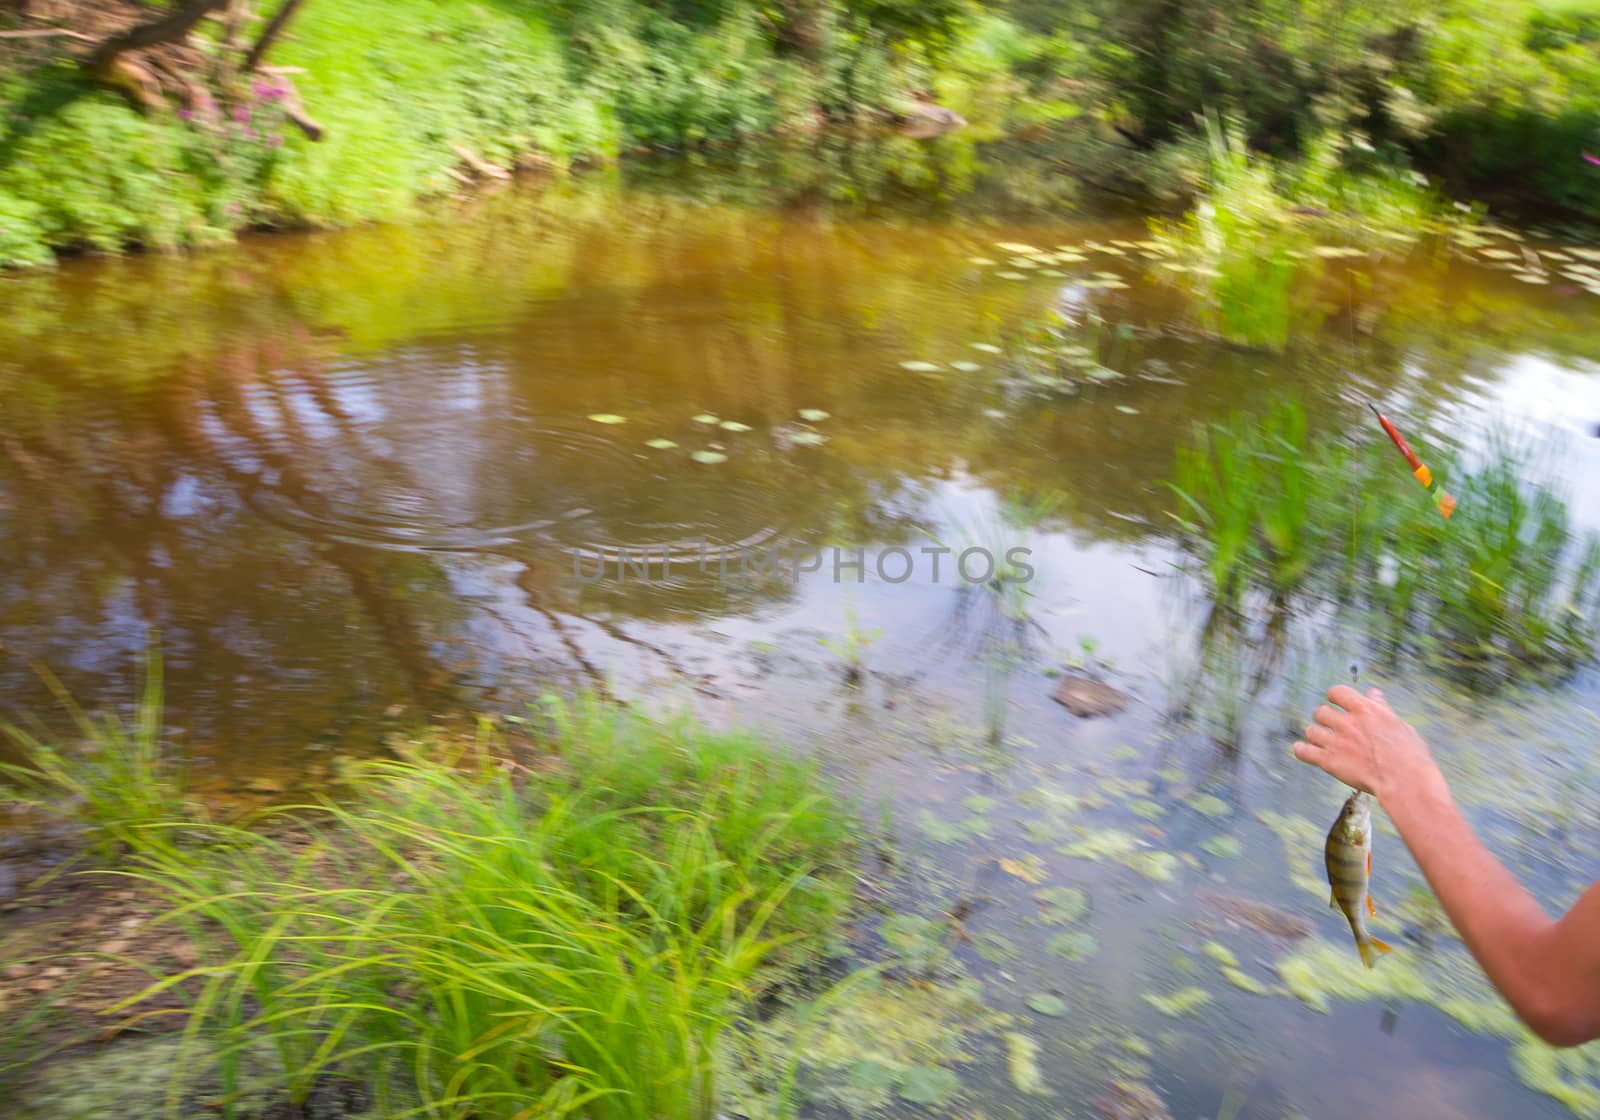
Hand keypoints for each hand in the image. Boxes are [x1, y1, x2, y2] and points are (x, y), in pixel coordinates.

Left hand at [1292, 685, 1438, 803]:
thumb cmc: (1410, 755)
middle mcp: (1347, 723)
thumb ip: (1382, 708)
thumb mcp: (1399, 725)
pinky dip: (1301, 750)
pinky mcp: (1329, 761)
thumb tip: (1373, 693)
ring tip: (1324, 743)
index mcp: (1365, 710)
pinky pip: (1303, 751)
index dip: (1336, 698)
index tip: (1338, 705)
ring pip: (1311, 731)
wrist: (1404, 781)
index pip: (1336, 692)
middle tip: (1334, 730)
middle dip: (1326, 720)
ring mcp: (1336, 742)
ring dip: (1316, 736)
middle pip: (1321, 712)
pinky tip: (1303, 751)